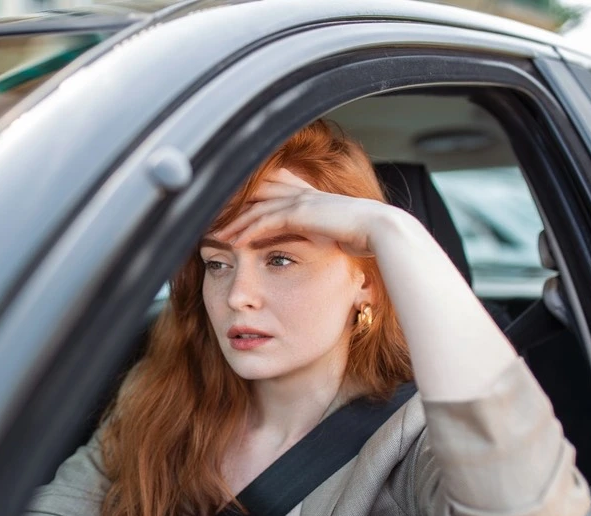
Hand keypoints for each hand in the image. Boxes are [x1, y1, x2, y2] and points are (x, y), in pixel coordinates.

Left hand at [213, 168, 413, 256]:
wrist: (381, 231)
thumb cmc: (365, 237)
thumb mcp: (337, 234)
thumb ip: (321, 236)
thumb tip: (319, 246)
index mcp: (308, 198)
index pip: (269, 196)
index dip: (246, 206)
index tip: (226, 219)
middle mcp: (301, 194)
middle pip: (256, 197)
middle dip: (232, 209)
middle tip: (208, 222)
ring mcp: (300, 201)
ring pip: (256, 208)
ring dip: (233, 222)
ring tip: (214, 235)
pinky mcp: (300, 212)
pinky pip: (266, 221)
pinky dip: (247, 231)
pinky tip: (233, 242)